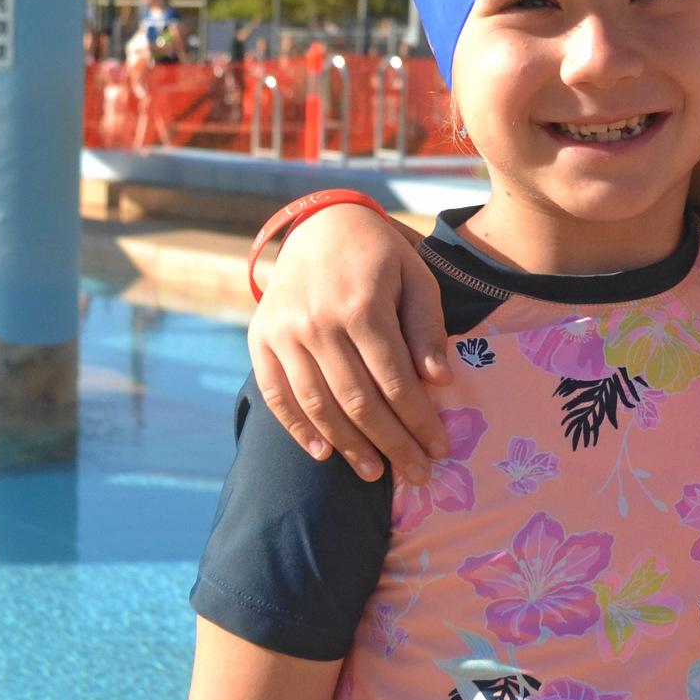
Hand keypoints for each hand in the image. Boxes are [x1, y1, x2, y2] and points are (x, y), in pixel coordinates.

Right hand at [246, 206, 452, 483]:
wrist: (320, 224)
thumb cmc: (380, 256)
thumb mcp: (416, 278)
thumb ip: (426, 329)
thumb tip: (438, 382)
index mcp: (362, 306)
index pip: (395, 381)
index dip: (418, 421)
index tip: (439, 448)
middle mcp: (318, 323)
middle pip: (358, 401)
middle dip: (392, 444)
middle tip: (416, 474)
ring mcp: (284, 333)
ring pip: (318, 405)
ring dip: (348, 447)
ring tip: (375, 474)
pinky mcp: (261, 339)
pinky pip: (278, 395)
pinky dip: (299, 429)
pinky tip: (324, 454)